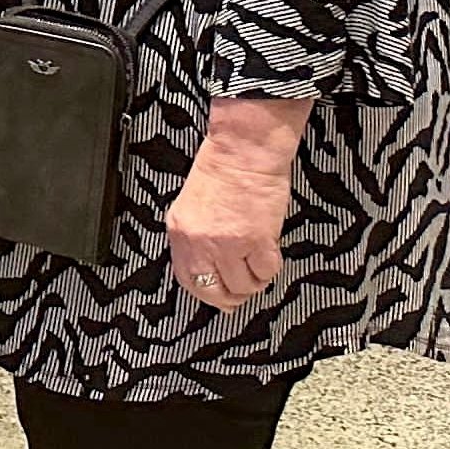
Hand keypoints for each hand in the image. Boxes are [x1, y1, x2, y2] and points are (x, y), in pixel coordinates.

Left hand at [167, 100, 305, 311]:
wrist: (244, 151)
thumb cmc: (222, 171)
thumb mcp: (191, 206)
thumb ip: (196, 238)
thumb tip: (209, 269)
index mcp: (179, 230)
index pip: (186, 279)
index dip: (204, 294)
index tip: (217, 297)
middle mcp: (199, 240)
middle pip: (214, 291)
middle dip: (231, 297)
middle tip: (243, 289)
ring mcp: (227, 243)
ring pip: (244, 285)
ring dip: (255, 280)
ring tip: (257, 263)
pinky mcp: (256, 240)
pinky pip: (266, 272)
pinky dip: (270, 268)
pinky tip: (269, 252)